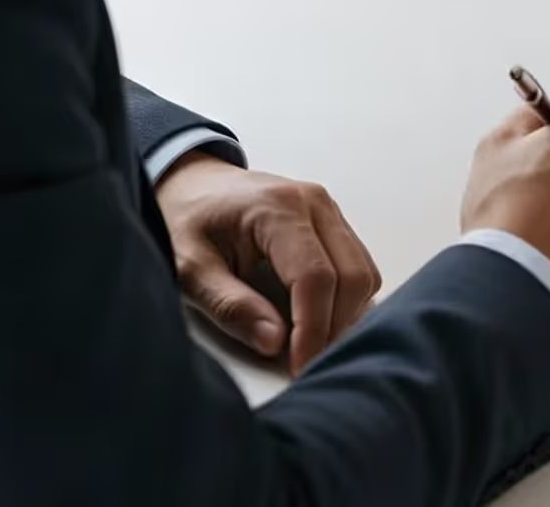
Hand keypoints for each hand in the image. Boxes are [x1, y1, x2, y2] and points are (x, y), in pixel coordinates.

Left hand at [156, 155, 381, 376]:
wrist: (190, 183)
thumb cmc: (185, 220)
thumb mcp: (189, 267)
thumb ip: (230, 305)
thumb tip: (275, 343)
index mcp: (277, 208)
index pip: (315, 277)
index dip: (313, 328)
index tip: (299, 365)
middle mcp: (314, 203)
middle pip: (352, 276)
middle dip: (334, 327)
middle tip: (305, 361)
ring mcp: (329, 210)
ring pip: (364, 273)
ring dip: (345, 314)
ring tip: (309, 341)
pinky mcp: (334, 222)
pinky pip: (359, 266)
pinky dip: (347, 299)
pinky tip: (317, 316)